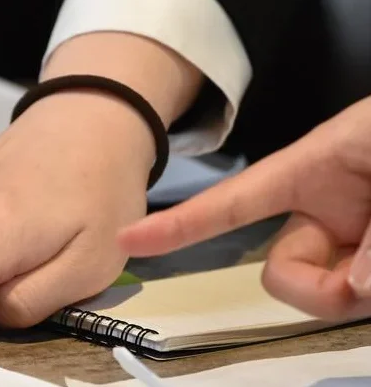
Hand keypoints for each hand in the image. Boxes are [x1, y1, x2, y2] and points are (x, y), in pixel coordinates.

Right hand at [118, 94, 370, 320]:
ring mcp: (352, 245)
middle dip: (314, 286)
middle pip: (280, 272)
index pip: (230, 204)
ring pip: (321, 295)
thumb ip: (367, 218)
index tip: (127, 238)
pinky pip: (356, 298)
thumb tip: (357, 284)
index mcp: (307, 174)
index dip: (177, 223)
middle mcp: (324, 215)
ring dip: (351, 292)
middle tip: (367, 283)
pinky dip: (369, 295)